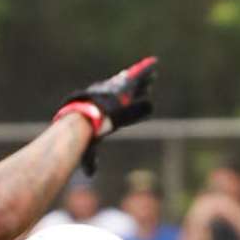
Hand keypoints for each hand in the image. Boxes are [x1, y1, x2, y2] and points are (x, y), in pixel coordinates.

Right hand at [53, 56, 156, 174]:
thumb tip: (90, 175)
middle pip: (126, 92)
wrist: (84, 118)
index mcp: (103, 110)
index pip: (117, 106)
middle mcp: (110, 98)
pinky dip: (146, 70)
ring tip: (153, 74)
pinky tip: (155, 64)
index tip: (130, 101)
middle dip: (136, 88)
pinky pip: (138, 76)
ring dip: (143, 79)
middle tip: (146, 85)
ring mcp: (117, 91)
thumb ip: (92, 160)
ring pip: (133, 84)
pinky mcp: (124, 87)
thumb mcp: (89, 146)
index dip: (126, 105)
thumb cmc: (84, 133)